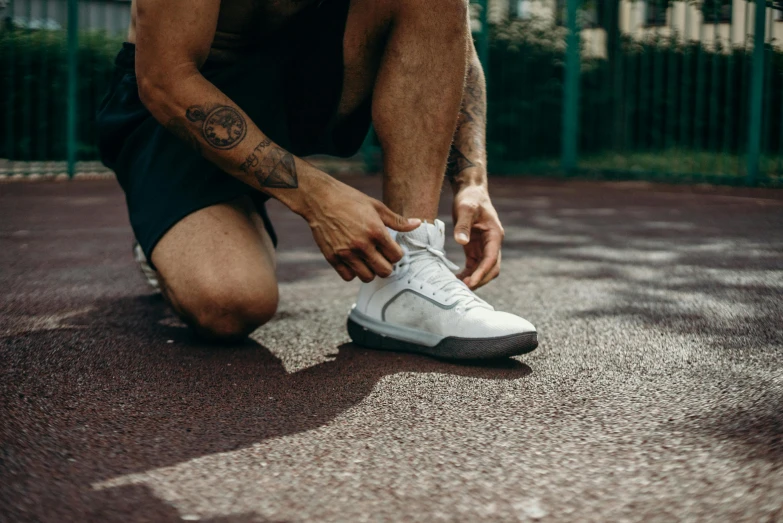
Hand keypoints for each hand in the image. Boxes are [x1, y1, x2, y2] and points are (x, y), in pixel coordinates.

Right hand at [303, 178, 420, 281]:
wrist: (320, 199)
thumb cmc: (350, 200)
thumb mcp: (376, 206)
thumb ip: (397, 220)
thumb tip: (418, 224)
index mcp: (375, 231)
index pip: (397, 256)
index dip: (397, 254)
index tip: (391, 249)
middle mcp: (362, 244)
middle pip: (385, 271)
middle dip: (386, 265)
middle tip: (381, 257)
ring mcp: (346, 253)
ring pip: (367, 277)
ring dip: (370, 271)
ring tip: (368, 259)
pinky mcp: (332, 258)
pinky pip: (348, 277)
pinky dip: (353, 272)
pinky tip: (353, 261)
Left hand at [452, 185, 503, 288]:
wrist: (470, 191)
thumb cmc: (470, 198)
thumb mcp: (465, 208)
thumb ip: (463, 225)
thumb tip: (461, 242)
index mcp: (495, 235)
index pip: (491, 259)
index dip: (482, 273)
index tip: (471, 283)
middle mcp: (493, 244)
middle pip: (491, 268)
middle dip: (479, 280)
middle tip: (462, 289)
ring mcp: (484, 247)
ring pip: (483, 270)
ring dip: (473, 279)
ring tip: (457, 288)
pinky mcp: (475, 249)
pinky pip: (474, 266)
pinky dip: (467, 274)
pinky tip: (456, 280)